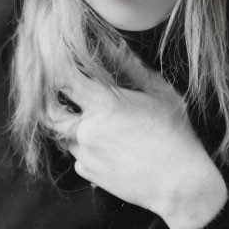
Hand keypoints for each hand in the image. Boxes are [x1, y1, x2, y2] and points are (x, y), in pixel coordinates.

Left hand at [50, 60, 227, 228]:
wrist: (178, 184)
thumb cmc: (174, 134)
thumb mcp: (158, 92)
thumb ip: (131, 68)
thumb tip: (113, 45)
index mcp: (103, 105)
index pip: (64, 81)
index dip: (59, 69)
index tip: (61, 63)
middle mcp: (87, 130)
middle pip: (50, 111)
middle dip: (50, 100)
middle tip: (61, 92)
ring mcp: (86, 155)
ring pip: (65, 134)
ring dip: (72, 124)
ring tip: (94, 119)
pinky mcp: (89, 175)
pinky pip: (77, 155)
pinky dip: (85, 147)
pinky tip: (107, 144)